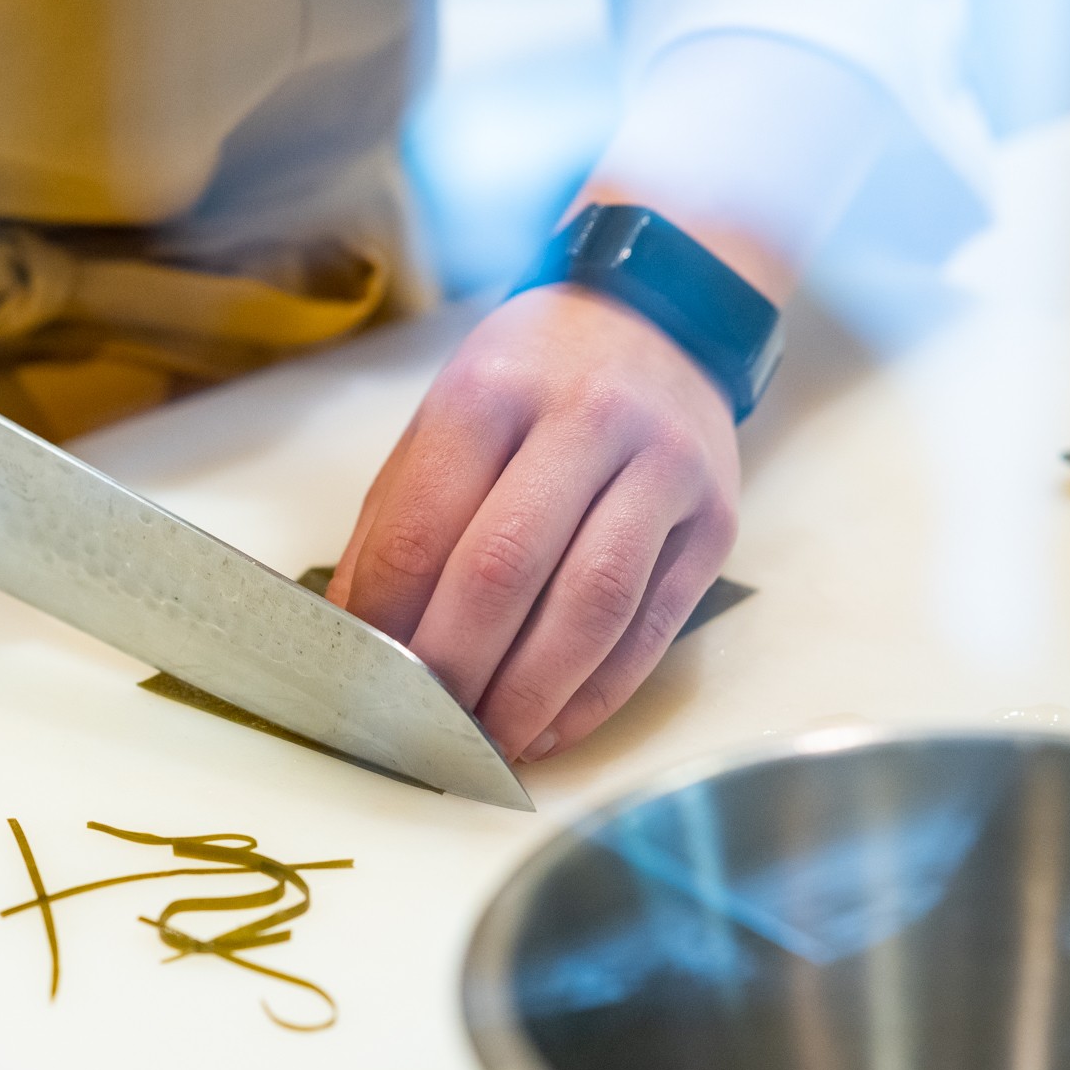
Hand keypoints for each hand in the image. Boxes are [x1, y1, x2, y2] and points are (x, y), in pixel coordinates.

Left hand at [328, 285, 739, 762]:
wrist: (661, 321)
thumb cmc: (532, 383)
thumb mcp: (444, 421)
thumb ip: (396, 522)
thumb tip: (355, 636)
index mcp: (492, 391)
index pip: (424, 528)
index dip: (389, 622)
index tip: (364, 682)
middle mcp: (586, 421)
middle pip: (505, 570)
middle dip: (456, 671)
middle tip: (421, 734)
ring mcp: (662, 469)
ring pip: (590, 607)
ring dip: (531, 696)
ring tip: (487, 748)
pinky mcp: (714, 520)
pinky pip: (651, 628)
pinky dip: (597, 695)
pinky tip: (553, 728)